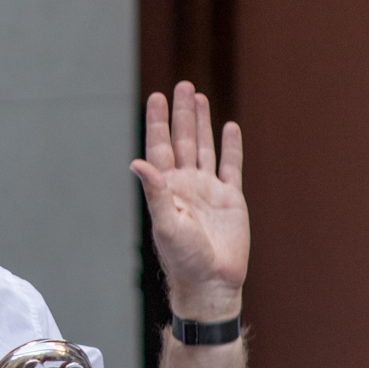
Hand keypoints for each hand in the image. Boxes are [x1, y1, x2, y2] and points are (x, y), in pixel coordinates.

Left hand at [130, 81, 247, 321]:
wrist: (211, 281)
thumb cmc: (184, 257)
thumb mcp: (166, 223)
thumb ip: (155, 192)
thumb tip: (137, 163)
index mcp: (167, 187)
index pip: (160, 146)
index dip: (157, 122)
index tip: (156, 97)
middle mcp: (186, 184)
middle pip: (182, 140)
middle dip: (181, 113)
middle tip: (181, 86)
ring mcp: (208, 190)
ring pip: (205, 148)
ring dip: (201, 123)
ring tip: (198, 97)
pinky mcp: (231, 199)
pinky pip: (231, 167)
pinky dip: (230, 147)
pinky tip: (228, 127)